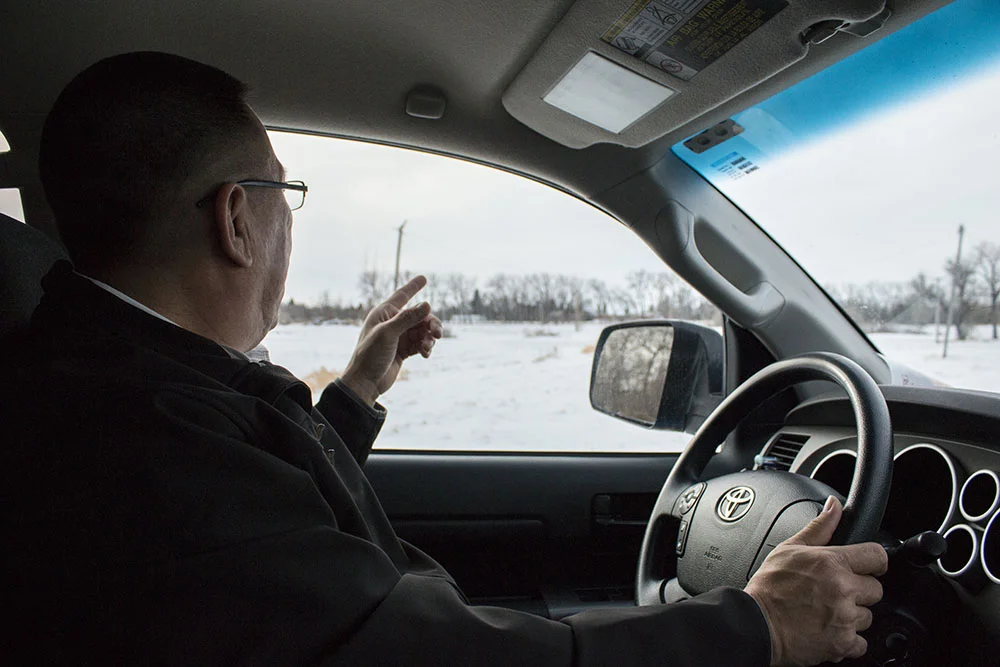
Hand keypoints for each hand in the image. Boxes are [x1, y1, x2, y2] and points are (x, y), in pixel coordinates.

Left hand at [340, 276, 442, 405]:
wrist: (365, 382)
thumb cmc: (370, 355)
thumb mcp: (388, 333)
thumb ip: (408, 318)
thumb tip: (428, 304)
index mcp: (384, 313)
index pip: (402, 295)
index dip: (413, 286)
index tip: (425, 278)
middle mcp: (392, 323)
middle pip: (419, 316)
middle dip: (430, 323)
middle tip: (437, 333)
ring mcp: (399, 337)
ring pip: (423, 330)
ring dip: (429, 337)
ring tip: (428, 347)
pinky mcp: (404, 350)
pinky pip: (421, 343)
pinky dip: (425, 347)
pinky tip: (425, 354)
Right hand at [744, 497, 887, 666]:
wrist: (756, 624)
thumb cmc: (769, 587)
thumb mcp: (790, 548)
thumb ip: (819, 527)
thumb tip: (834, 505)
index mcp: (832, 562)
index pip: (877, 556)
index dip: (872, 561)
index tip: (865, 567)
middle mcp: (843, 589)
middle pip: (876, 589)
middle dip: (858, 591)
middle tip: (834, 592)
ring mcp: (845, 618)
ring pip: (867, 617)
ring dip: (852, 616)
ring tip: (826, 612)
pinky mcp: (843, 644)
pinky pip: (861, 643)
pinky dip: (847, 640)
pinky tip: (828, 630)